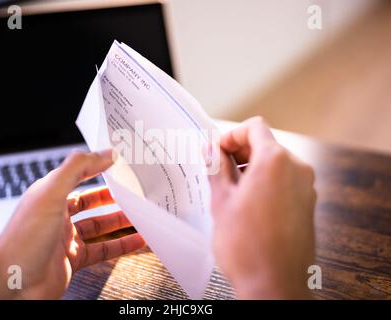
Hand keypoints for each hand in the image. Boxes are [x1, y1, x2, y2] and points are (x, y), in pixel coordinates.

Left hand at [0, 150, 144, 298]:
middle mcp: (57, 215)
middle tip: (131, 191)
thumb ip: (76, 169)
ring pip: (99, 226)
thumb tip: (103, 153)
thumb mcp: (50, 194)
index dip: (97, 166)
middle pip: (90, 201)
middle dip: (112, 196)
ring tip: (140, 215)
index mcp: (49, 195)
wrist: (11, 286)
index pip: (77, 174)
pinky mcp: (73, 259)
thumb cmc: (22, 242)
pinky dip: (121, 245)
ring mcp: (66, 238)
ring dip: (120, 220)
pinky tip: (135, 242)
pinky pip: (102, 249)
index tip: (118, 162)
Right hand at [208, 117, 315, 298]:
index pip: (254, 127)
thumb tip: (209, 150)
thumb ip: (216, 169)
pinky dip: (265, 182)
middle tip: (217, 170)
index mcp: (275, 161)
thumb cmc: (246, 247)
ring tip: (230, 190)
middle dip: (239, 152)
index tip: (216, 151)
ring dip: (251, 168)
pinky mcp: (307, 204)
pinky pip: (284, 180)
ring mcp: (305, 187)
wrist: (274, 285)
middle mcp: (296, 169)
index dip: (231, 135)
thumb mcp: (221, 202)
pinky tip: (247, 203)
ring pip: (275, 163)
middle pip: (265, 144)